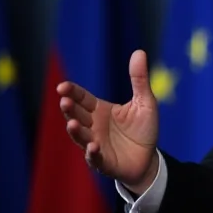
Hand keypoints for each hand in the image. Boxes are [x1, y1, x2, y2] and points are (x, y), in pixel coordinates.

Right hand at [58, 49, 158, 193]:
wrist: (149, 157)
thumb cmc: (144, 128)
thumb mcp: (145, 101)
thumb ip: (139, 79)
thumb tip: (139, 51)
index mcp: (100, 110)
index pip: (82, 98)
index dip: (72, 93)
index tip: (62, 87)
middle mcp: (94, 126)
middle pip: (77, 115)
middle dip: (70, 109)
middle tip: (64, 101)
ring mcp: (96, 144)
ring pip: (82, 137)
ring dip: (76, 131)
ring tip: (73, 124)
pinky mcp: (103, 161)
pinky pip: (94, 157)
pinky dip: (92, 152)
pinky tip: (92, 146)